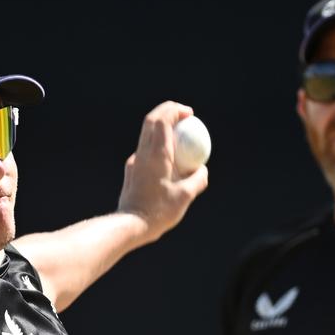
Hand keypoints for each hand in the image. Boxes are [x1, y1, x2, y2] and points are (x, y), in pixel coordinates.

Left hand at [117, 102, 208, 241]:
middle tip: (184, 117)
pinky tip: (169, 161)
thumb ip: (197, 180)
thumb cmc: (158, 212)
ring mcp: (135, 161)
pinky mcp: (132, 170)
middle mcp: (143, 153)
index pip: (162, 119)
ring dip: (162, 128)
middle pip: (152, 120)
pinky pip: (146, 150)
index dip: (175, 110)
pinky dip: (158, 146)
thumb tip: (203, 169)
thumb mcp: (185, 197)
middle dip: (167, 112)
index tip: (189, 113)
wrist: (131, 224)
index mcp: (157, 154)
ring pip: (147, 134)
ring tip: (179, 137)